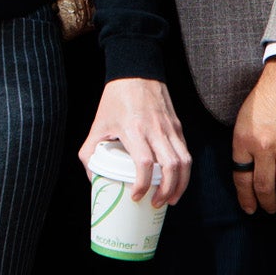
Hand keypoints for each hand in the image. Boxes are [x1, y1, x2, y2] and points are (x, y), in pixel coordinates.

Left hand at [80, 77, 194, 209]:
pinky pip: (186, 152)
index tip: (136, 196)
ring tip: (171, 198)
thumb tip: (93, 178)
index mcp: (133, 129)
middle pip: (171, 166)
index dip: (143, 184)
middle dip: (167, 190)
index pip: (144, 163)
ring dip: (181, 184)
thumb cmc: (115, 98)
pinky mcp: (178, 126)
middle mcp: (155, 129)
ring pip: (184, 161)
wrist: (136, 71)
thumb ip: (89, 153)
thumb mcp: (97, 125)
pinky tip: (176, 180)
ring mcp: (170, 127)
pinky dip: (184, 170)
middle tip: (157, 203)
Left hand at [229, 54, 275, 215]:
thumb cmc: (268, 94)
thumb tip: (246, 171)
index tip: (250, 208)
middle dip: (266, 203)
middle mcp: (264, 146)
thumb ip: (244, 144)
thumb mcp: (244, 117)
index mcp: (244, 138)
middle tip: (269, 209)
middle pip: (263, 187)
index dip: (246, 198)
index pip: (241, 178)